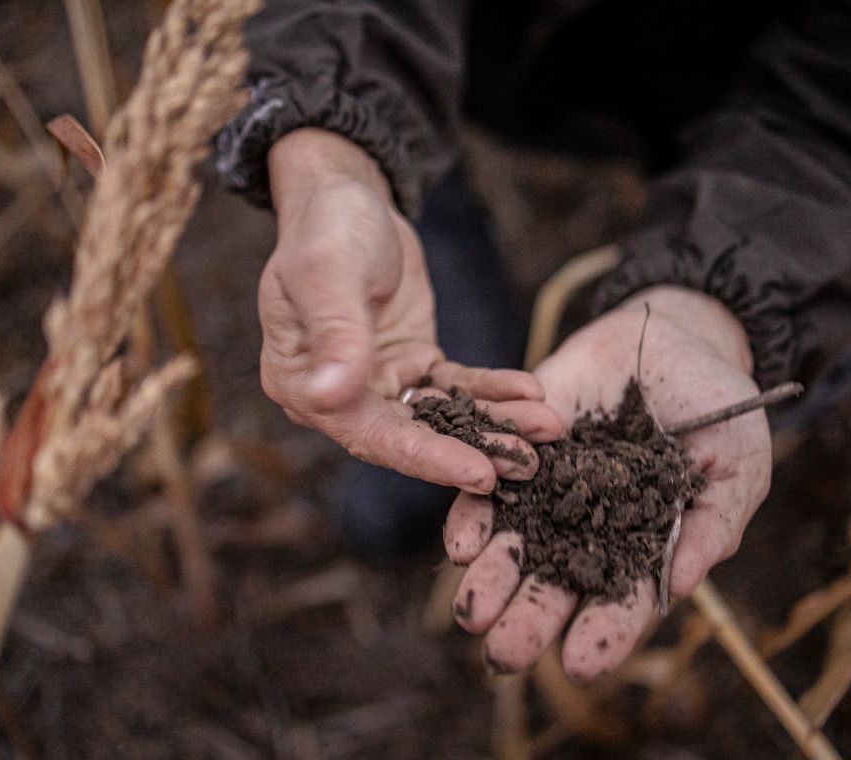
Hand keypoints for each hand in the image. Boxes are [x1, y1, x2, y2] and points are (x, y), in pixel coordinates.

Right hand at [260, 129, 561, 492]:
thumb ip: (336, 335)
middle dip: (474, 449)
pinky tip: (531, 391)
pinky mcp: (411, 364)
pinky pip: (456, 387)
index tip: (479, 473)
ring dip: (494, 424)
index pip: (370, 435)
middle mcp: (338, 396)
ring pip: (441, 417)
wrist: (346, 195)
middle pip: (411, 437)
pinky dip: (492, 390)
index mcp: (301, 384)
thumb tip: (330, 398)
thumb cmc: (327, 228)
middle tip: (531, 464)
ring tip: (549, 428)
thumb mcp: (329, 273)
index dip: (425, 458)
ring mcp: (378, 383)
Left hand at [444, 286, 771, 680]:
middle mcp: (589, 527)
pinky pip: (488, 484)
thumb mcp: (737, 463)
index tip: (580, 665)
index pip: (622, 599)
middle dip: (529, 620)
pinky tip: (460, 542)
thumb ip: (711, 524)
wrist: (671, 331)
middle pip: (555, 583)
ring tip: (471, 613)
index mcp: (642, 543)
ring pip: (514, 543)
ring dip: (492, 578)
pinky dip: (473, 514)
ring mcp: (550, 488)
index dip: (603, 633)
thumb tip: (679, 585)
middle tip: (504, 654)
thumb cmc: (718, 404)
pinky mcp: (516, 446)